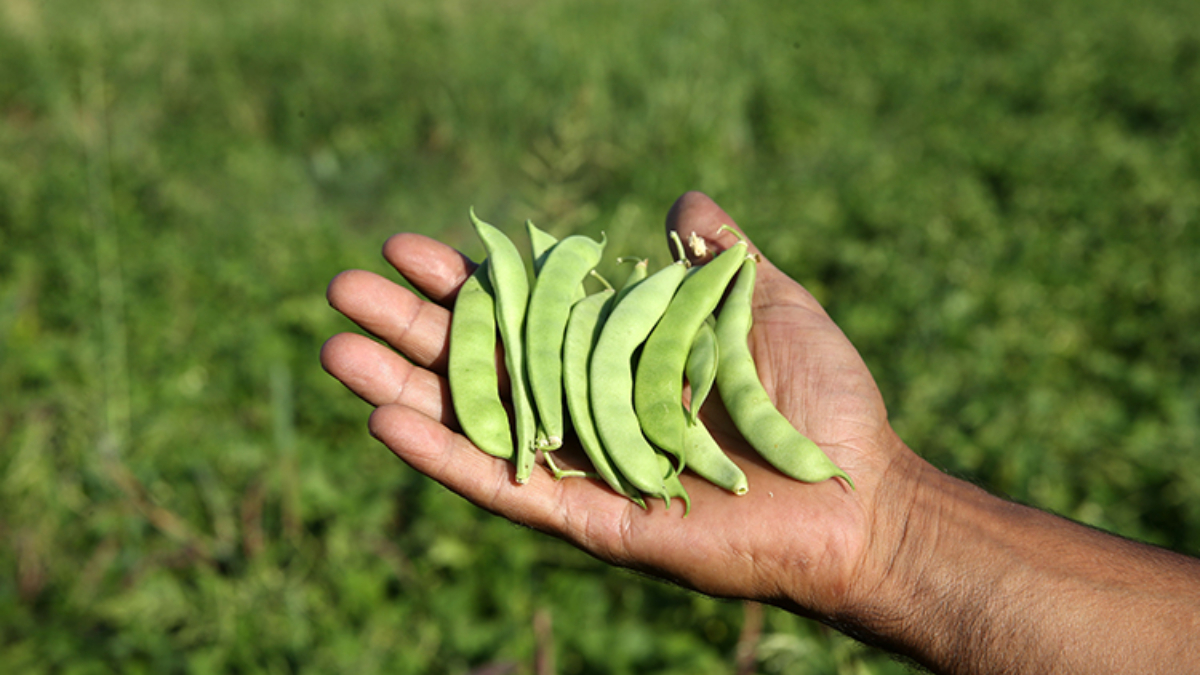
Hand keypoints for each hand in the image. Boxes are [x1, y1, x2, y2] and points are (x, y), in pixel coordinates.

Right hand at [320, 191, 921, 622]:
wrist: (856, 495)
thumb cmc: (819, 402)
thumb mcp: (767, 304)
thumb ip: (719, 257)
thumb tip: (681, 201)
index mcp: (618, 358)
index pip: (524, 313)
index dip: (468, 282)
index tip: (410, 247)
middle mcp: (587, 409)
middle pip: (481, 364)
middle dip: (412, 328)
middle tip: (342, 290)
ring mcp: (581, 465)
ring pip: (476, 424)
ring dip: (403, 388)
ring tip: (336, 350)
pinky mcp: (587, 519)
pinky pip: (503, 486)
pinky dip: (445, 456)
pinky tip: (386, 421)